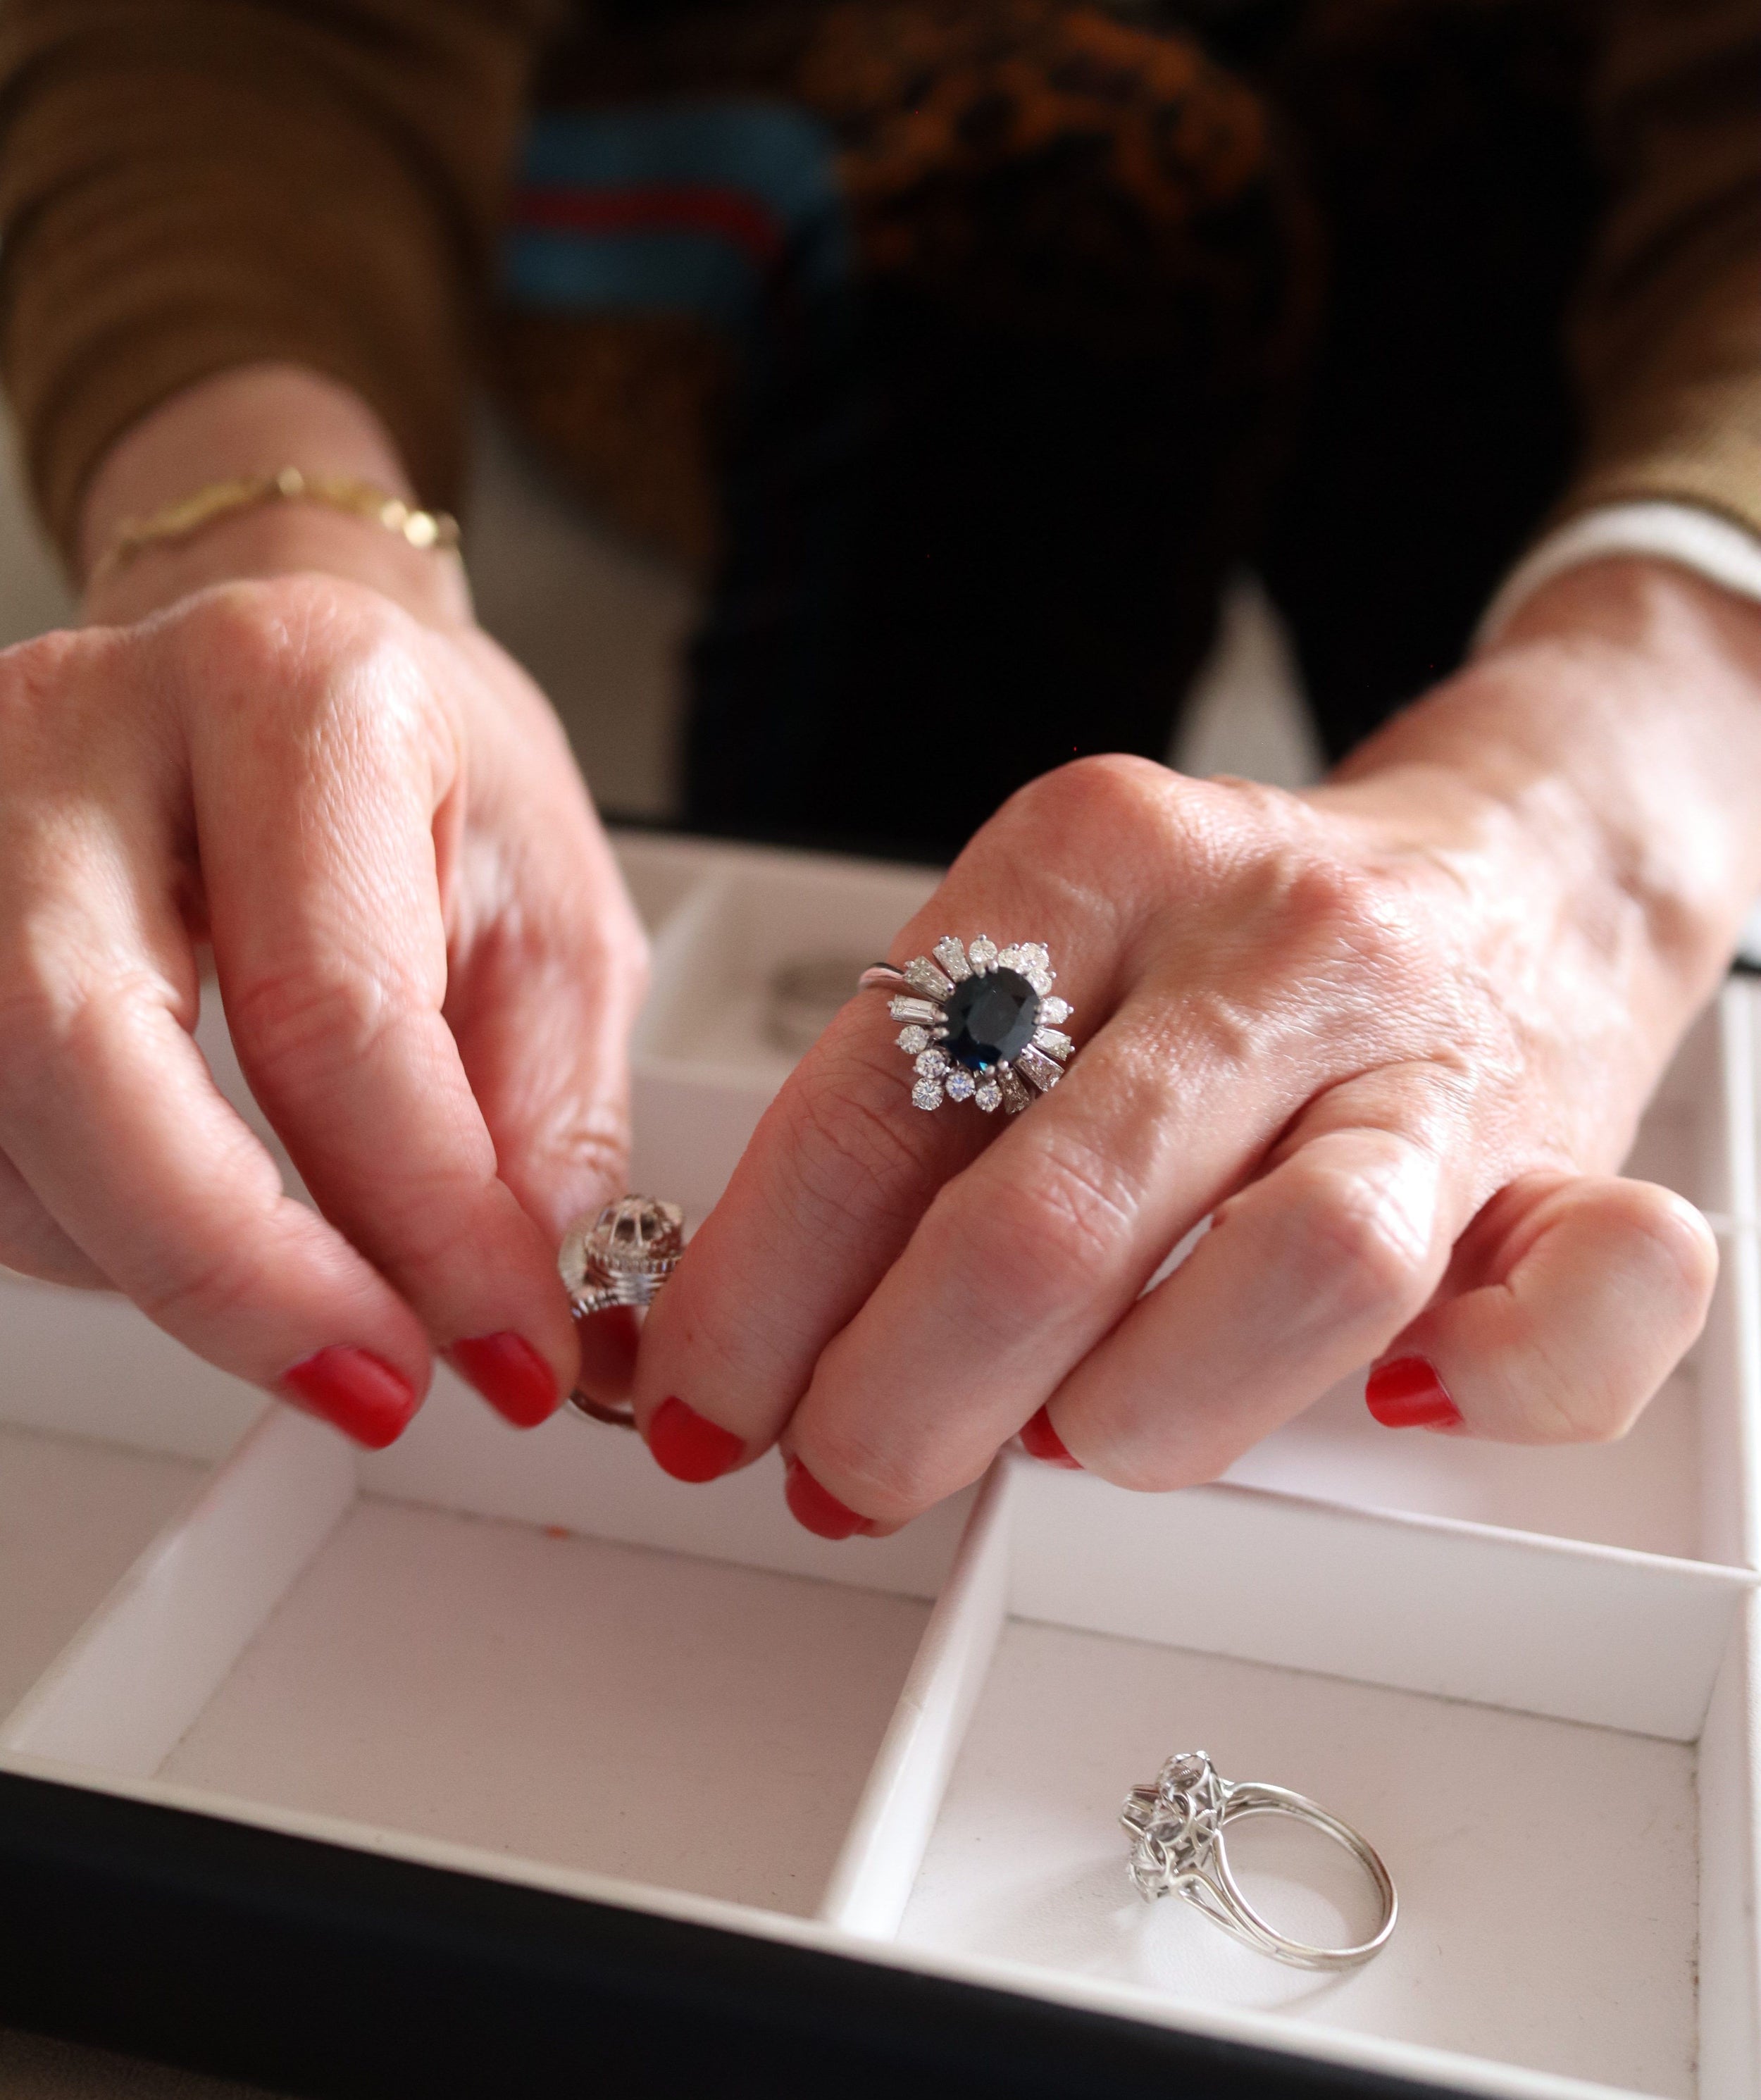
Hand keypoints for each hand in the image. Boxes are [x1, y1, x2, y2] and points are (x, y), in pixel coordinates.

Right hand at [0, 367, 645, 1442]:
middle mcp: (83, 727)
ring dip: (161, 1265)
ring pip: (1, 1110)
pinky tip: (197, 1227)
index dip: (424, 1223)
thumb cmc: (423, 777)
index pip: (330, 1007)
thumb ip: (542, 1113)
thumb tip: (499, 1297)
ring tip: (314, 1295)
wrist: (288, 680)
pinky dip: (86, 1229)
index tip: (504, 1343)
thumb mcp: (552, 920)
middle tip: (372, 1385)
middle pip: (75, 1050)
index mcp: (294, 696)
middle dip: (233, 1272)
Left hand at [629, 557, 1760, 1528]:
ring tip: (1077, 1442)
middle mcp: (1270, 941)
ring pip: (1305, 1264)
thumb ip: (913, 1105)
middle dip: (904, 1397)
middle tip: (847, 1467)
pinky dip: (1491, 1385)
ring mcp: (1431, 1053)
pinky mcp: (1575, 1160)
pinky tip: (1393, 1406)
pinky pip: (1586, 1294)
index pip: (881, 1104)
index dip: (765, 1288)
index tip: (713, 1387)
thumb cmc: (1246, 943)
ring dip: (1150, 1412)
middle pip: (1057, 1213)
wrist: (1514, 869)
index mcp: (1099, 860)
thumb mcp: (1047, 949)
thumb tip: (763, 1324)